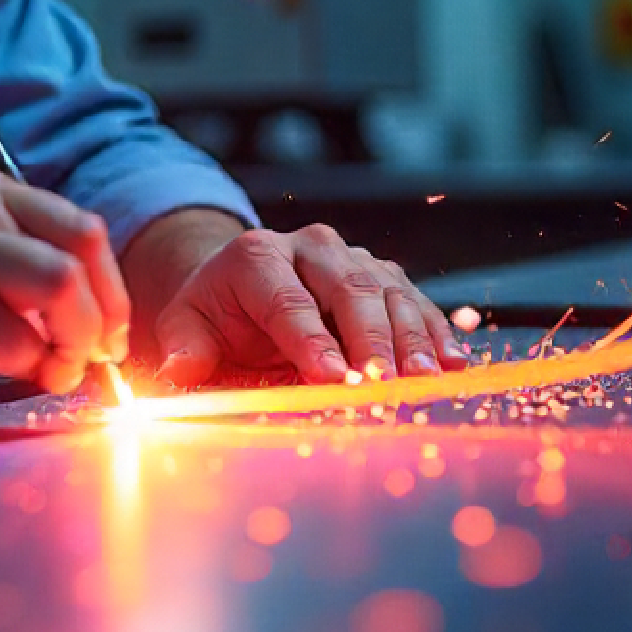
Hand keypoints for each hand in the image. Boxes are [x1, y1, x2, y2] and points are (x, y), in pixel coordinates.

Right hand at [0, 161, 130, 402]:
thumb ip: (2, 257)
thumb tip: (82, 312)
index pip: (80, 227)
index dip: (109, 288)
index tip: (107, 331)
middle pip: (79, 258)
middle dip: (99, 320)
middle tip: (87, 361)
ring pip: (61, 296)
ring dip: (69, 347)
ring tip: (48, 372)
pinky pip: (17, 344)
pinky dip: (23, 370)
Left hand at [147, 223, 466, 387]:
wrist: (244, 282)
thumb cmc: (215, 313)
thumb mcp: (185, 326)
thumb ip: (184, 348)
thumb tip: (179, 372)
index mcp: (256, 257)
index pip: (287, 300)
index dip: (311, 340)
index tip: (330, 377)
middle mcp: (310, 247)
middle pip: (348, 290)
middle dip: (369, 339)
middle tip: (382, 383)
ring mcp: (353, 257)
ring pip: (388, 292)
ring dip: (410, 339)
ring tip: (424, 379)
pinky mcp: (384, 275)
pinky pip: (415, 300)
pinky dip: (435, 332)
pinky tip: (452, 363)